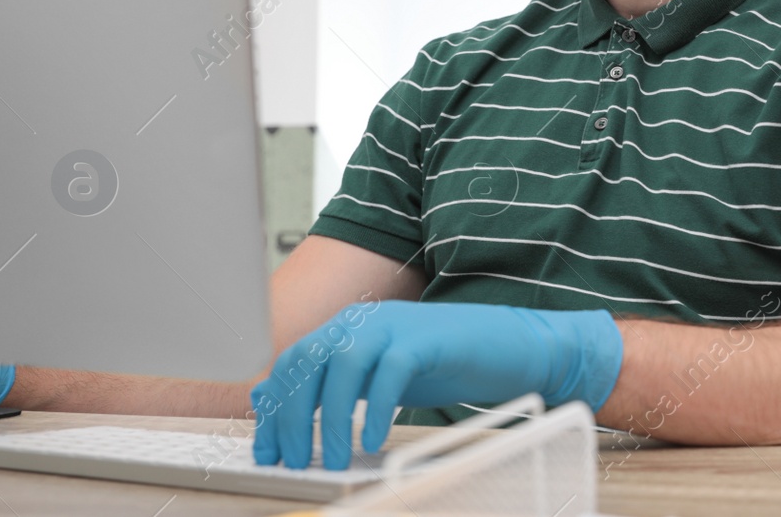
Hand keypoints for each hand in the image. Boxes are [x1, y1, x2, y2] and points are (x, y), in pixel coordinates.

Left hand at [250, 300, 622, 470]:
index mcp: (351, 328)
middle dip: (292, 416)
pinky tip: (374, 439)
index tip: (267, 451)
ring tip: (331, 458)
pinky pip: (391, 371)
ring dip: (329, 417)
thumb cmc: (447, 363)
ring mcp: (397, 325)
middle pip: (309, 362)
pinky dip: (377, 407)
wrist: (512, 345)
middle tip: (292, 460)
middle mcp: (367, 320)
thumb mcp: (380, 378)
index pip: (294, 362)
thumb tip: (274, 402)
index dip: (274, 407)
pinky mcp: (427, 339)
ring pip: (343, 365)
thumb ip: (333, 385)